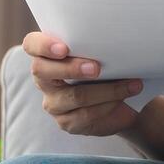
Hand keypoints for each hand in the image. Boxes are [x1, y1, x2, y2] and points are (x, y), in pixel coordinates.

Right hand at [22, 31, 143, 136]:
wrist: (122, 97)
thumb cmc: (108, 66)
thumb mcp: (102, 53)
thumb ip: (97, 46)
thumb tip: (116, 41)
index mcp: (47, 54)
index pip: (32, 44)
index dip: (43, 45)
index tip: (64, 48)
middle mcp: (44, 78)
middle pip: (43, 71)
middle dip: (72, 68)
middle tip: (97, 68)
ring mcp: (53, 102)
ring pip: (74, 96)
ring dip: (107, 90)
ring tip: (131, 84)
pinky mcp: (67, 122)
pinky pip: (87, 115)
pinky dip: (109, 105)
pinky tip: (124, 100)